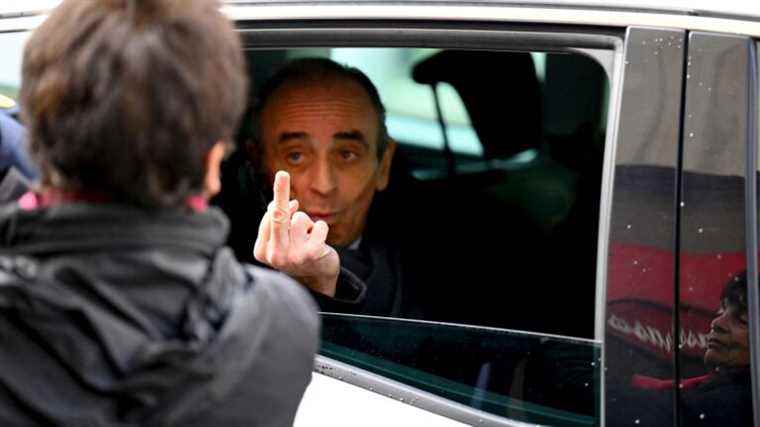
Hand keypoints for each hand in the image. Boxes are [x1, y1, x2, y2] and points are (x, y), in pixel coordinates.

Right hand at [253, 170, 339, 296]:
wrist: (317, 278)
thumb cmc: (296, 252)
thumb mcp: (281, 238)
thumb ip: (278, 220)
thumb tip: (290, 202)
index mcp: (262, 251)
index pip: (268, 218)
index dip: (280, 201)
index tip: (283, 177)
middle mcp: (275, 255)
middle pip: (278, 216)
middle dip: (280, 192)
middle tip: (282, 173)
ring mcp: (293, 256)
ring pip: (300, 219)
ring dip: (307, 224)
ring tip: (307, 239)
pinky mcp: (311, 254)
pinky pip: (318, 225)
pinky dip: (321, 229)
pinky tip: (319, 243)